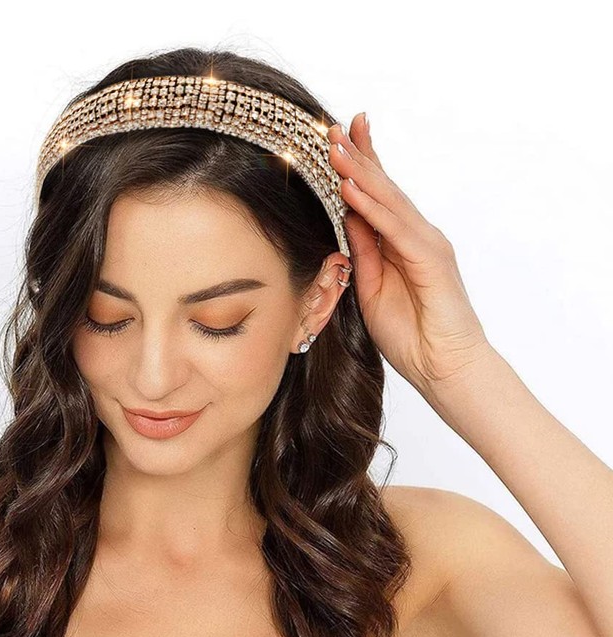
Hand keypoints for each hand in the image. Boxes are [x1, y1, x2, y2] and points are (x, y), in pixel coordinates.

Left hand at [327, 114, 494, 395]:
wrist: (444, 368)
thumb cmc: (410, 336)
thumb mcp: (369, 288)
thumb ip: (362, 252)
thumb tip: (346, 216)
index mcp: (401, 243)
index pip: (376, 197)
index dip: (358, 166)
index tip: (335, 139)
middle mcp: (416, 236)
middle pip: (383, 188)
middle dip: (358, 156)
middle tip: (332, 126)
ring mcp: (427, 244)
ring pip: (389, 200)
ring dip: (360, 171)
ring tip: (334, 146)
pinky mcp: (431, 259)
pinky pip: (396, 228)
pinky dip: (372, 207)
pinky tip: (351, 188)